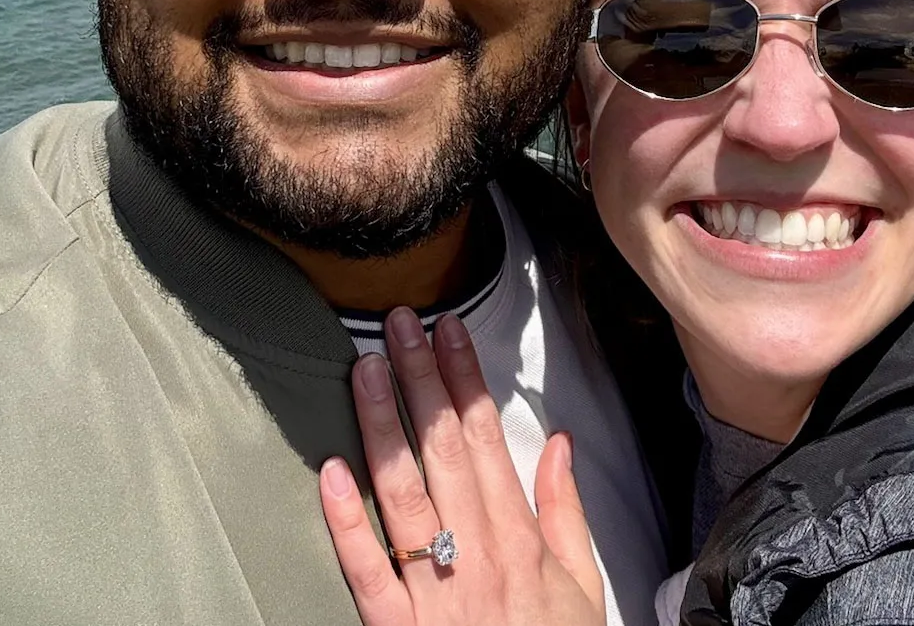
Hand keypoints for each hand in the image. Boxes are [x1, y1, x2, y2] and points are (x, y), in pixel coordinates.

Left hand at [320, 308, 606, 625]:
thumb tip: (558, 444)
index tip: (449, 330)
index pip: (484, 436)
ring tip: (365, 368)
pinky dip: (346, 521)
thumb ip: (564, 508)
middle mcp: (472, 552)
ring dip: (381, 425)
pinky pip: (366, 571)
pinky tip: (331, 471)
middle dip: (419, 378)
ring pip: (401, 492)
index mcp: (517, 536)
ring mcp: (430, 589)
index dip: (464, 377)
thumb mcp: (582, 583)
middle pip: (440, 449)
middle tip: (399, 323)